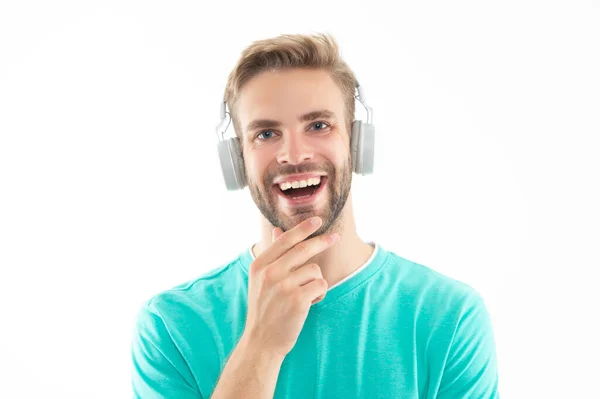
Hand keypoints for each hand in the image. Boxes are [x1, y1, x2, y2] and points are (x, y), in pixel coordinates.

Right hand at [243, 216, 338, 358]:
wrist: (262, 340)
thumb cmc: (264, 308)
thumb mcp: (260, 279)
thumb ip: (271, 254)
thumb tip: (276, 229)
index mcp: (260, 265)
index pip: (285, 240)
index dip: (302, 228)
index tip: (317, 220)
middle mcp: (270, 273)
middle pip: (303, 249)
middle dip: (322, 242)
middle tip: (335, 238)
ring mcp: (283, 286)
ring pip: (315, 270)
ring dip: (316, 282)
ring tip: (305, 295)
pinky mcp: (297, 300)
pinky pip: (321, 285)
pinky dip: (319, 295)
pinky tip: (308, 303)